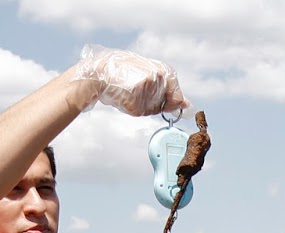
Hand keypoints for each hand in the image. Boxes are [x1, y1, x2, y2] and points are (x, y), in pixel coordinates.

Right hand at [72, 45, 187, 115]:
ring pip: (152, 109)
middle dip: (154, 102)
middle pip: (164, 103)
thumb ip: (166, 84)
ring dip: (143, 105)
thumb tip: (186, 104)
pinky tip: (124, 96)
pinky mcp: (137, 105)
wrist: (98, 72)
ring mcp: (148, 94)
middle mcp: (159, 82)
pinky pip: (140, 112)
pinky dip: (133, 108)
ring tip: (129, 90)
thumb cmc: (121, 69)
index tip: (171, 105)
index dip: (173, 100)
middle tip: (137, 90)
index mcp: (163, 70)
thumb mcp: (144, 68)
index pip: (176, 92)